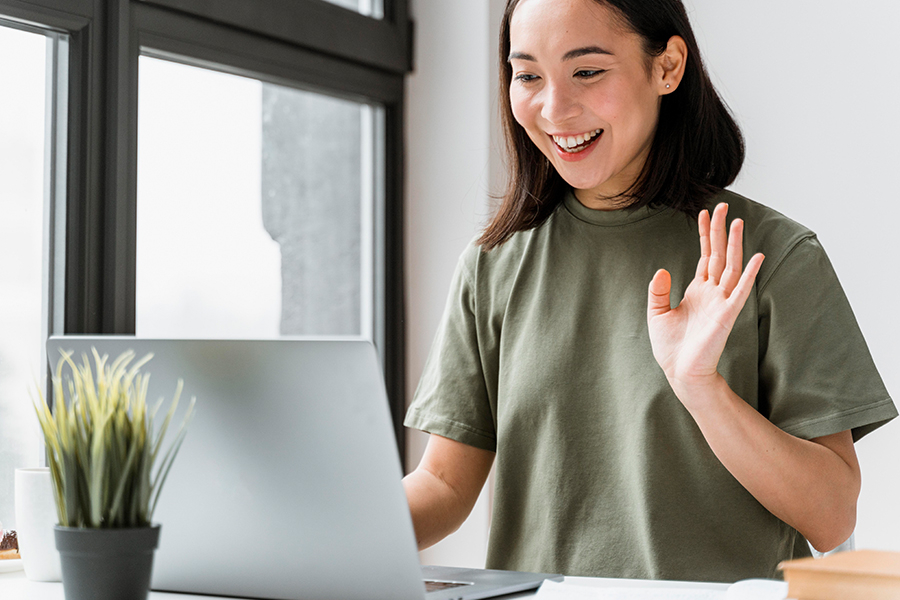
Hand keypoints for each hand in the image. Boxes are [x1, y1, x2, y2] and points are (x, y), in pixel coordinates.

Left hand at [647, 203, 763, 399]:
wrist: (680, 371)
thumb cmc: (671, 347)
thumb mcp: (657, 313)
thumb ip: (658, 291)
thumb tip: (662, 270)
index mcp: (697, 291)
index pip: (705, 256)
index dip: (705, 235)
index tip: (705, 213)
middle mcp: (712, 293)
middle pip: (719, 255)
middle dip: (721, 231)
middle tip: (724, 206)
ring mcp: (722, 302)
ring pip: (731, 267)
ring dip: (735, 245)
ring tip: (738, 221)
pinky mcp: (727, 314)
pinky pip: (740, 290)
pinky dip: (749, 273)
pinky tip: (756, 255)